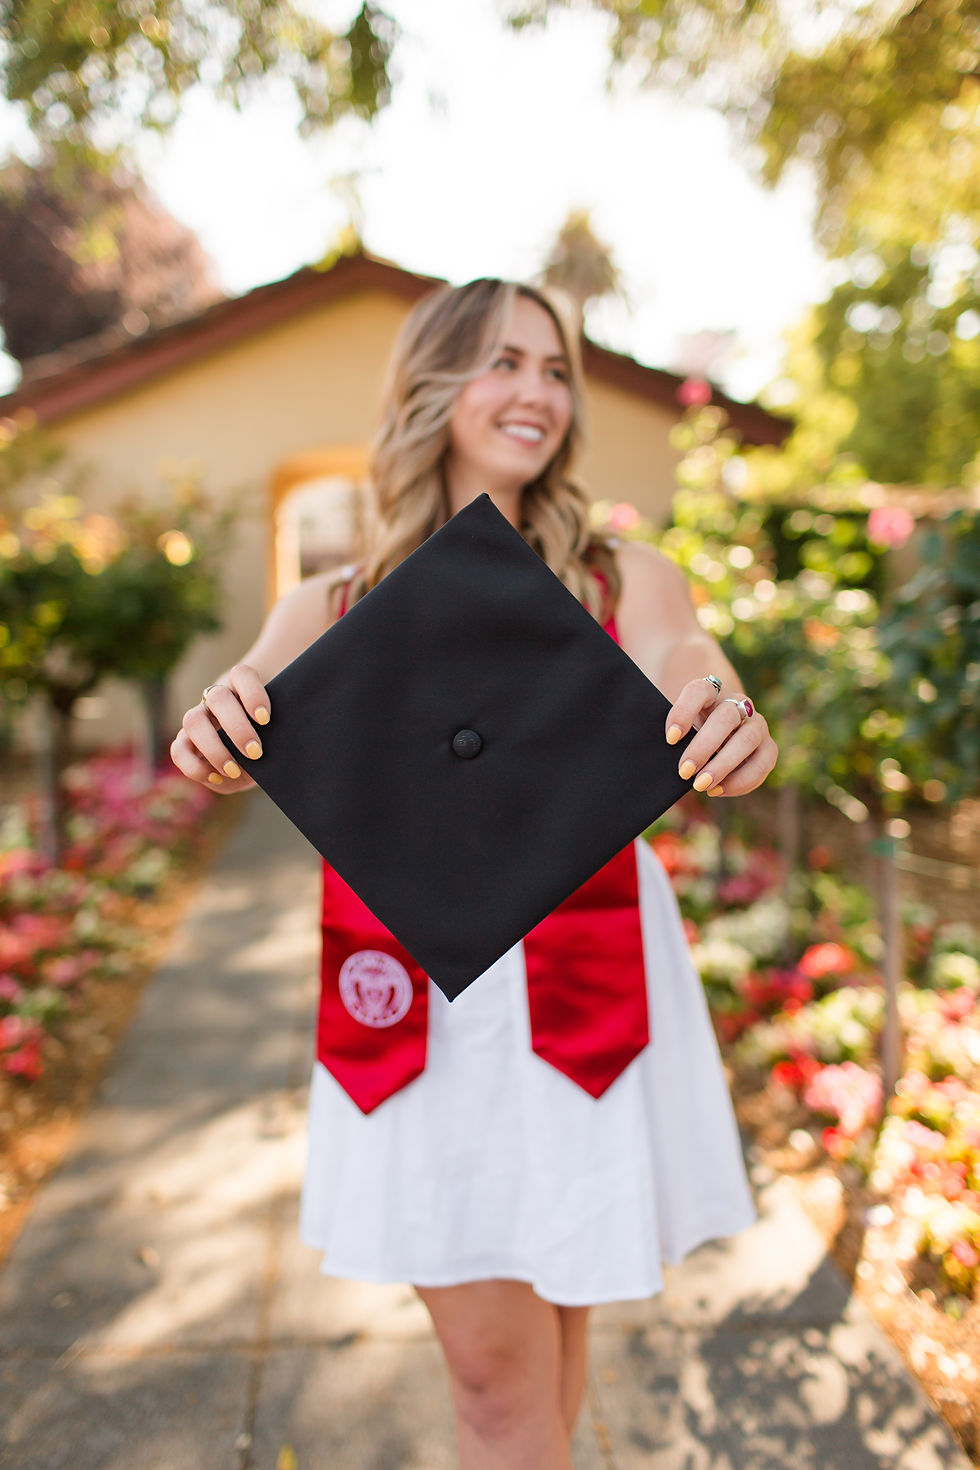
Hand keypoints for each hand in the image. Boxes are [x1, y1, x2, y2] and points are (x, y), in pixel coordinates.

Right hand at [170, 663, 270, 793]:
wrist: (254, 754)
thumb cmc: (271, 739)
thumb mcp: (278, 737)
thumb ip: (277, 738)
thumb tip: (279, 749)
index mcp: (241, 687)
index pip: (242, 674)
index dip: (252, 693)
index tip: (265, 719)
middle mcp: (216, 699)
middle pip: (217, 697)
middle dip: (237, 728)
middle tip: (256, 752)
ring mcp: (198, 718)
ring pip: (192, 720)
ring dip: (213, 748)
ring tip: (234, 770)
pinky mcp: (185, 742)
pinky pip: (177, 750)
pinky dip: (194, 766)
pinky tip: (216, 777)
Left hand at [664, 677, 776, 797]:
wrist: (719, 731)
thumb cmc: (694, 729)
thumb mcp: (682, 726)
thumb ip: (676, 737)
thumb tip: (668, 763)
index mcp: (711, 691)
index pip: (699, 691)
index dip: (684, 713)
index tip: (670, 739)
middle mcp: (738, 703)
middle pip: (725, 718)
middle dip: (703, 747)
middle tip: (684, 771)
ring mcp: (757, 724)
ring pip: (747, 740)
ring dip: (723, 766)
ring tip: (702, 786)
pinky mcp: (768, 746)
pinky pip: (762, 763)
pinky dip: (740, 781)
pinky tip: (718, 790)